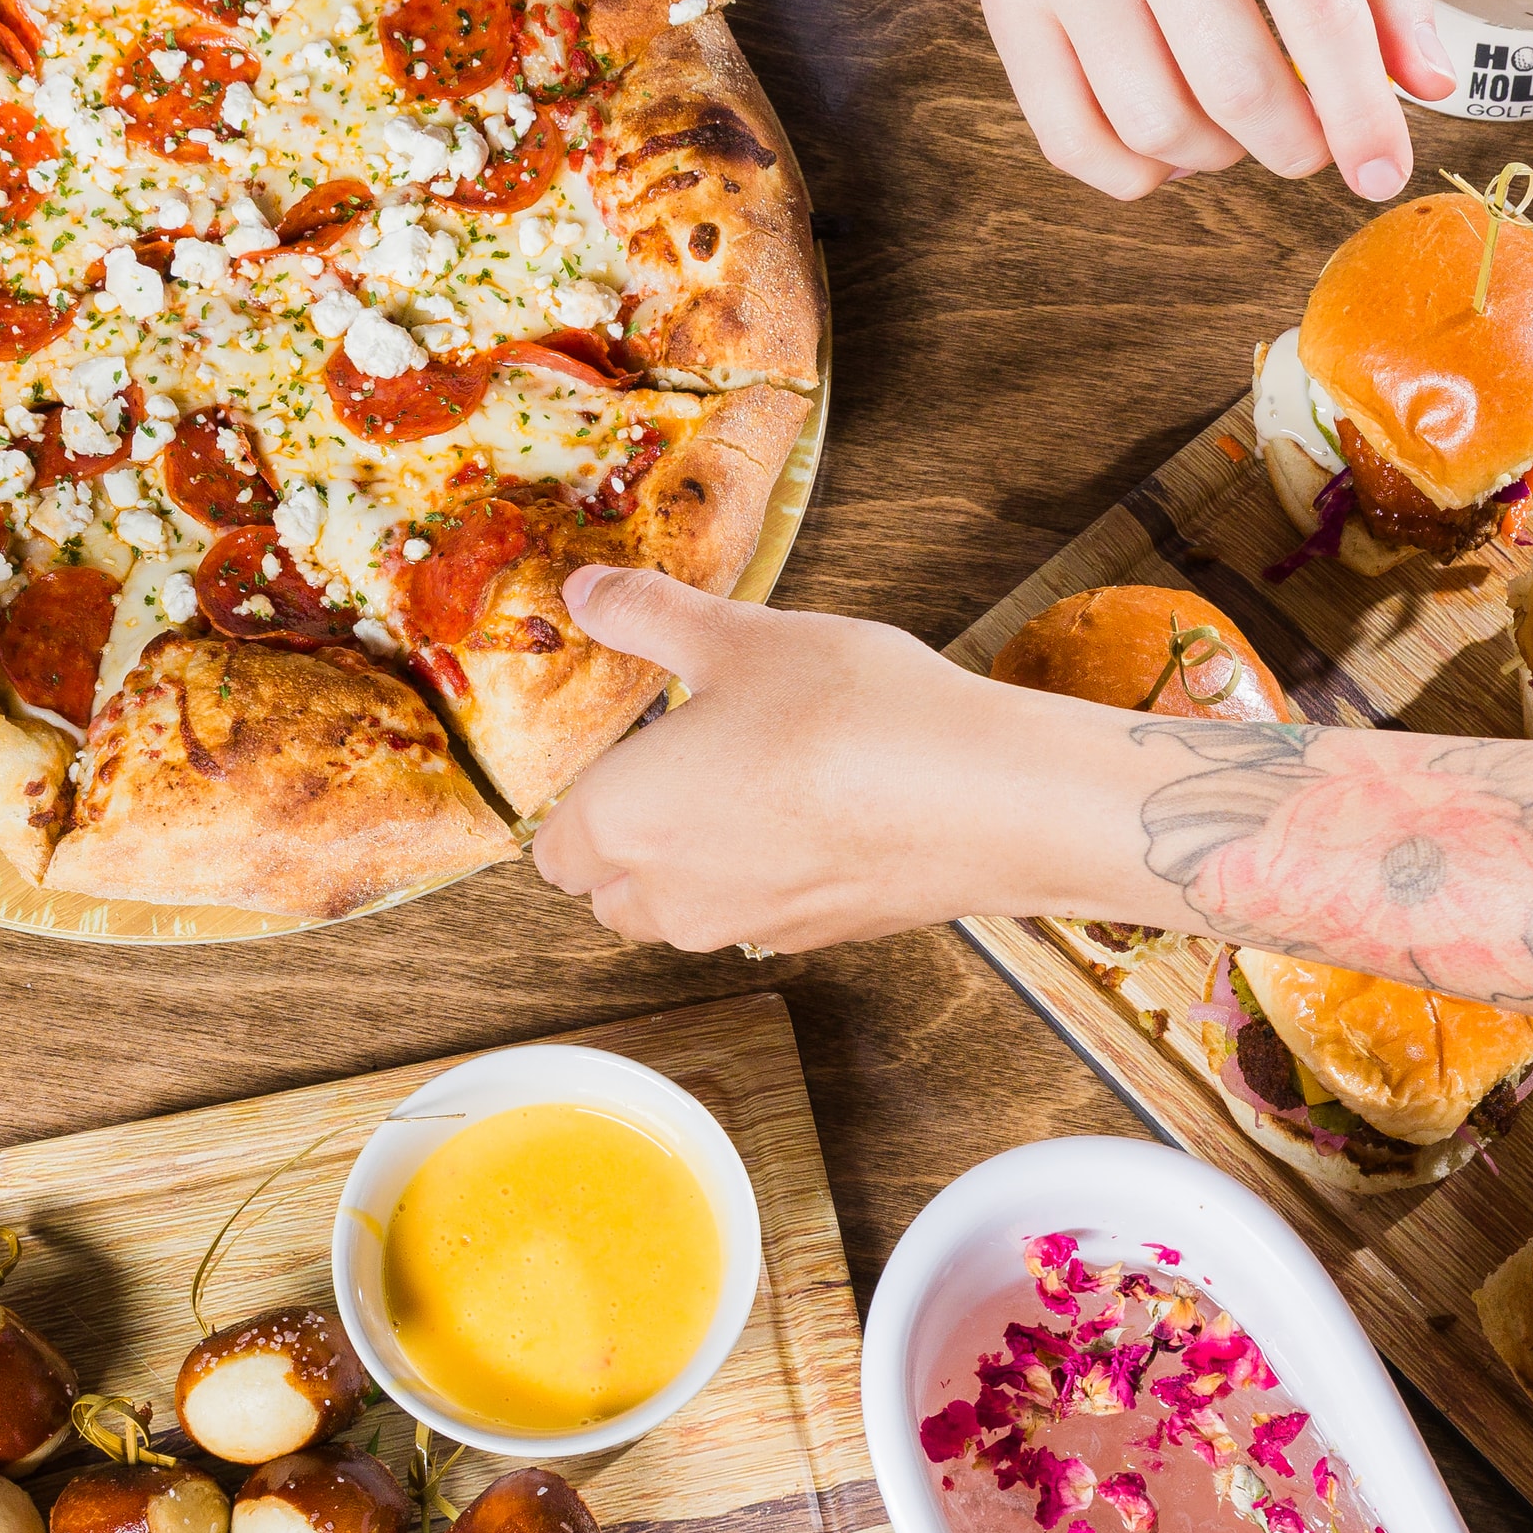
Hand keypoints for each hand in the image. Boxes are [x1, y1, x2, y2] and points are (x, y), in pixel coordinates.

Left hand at [533, 568, 1122, 951]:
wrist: (980, 797)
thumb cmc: (853, 717)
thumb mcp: (739, 636)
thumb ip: (648, 616)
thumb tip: (586, 591)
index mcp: (623, 820)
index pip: (552, 846)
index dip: (580, 799)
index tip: (619, 755)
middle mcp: (667, 894)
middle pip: (607, 891)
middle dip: (627, 839)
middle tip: (680, 763)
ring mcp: (740, 927)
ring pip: (678, 913)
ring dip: (689, 867)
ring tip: (749, 785)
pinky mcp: (809, 941)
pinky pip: (752, 916)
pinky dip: (761, 879)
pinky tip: (814, 813)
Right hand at [901, 0, 1450, 201]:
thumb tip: (1426, 84)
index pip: (1316, 9)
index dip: (1359, 111)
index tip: (1382, 172)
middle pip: (1233, 85)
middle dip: (1292, 146)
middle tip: (1309, 140)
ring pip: (1153, 126)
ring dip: (1217, 156)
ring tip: (1234, 118)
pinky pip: (1073, 141)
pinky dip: (1137, 171)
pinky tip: (1168, 134)